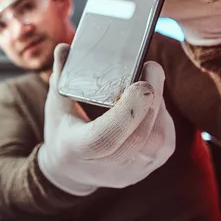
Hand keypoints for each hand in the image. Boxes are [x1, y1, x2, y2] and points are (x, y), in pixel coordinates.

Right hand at [37, 44, 175, 195]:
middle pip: (139, 137)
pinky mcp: (146, 171)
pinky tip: (154, 101)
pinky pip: (165, 143)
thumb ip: (62, 76)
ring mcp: (128, 173)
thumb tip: (65, 48)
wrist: (72, 170)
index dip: (127, 113)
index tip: (141, 83)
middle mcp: (105, 168)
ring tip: (152, 82)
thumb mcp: (56, 105)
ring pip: (158, 141)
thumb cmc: (63, 131)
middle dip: (152, 100)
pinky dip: (163, 118)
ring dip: (159, 107)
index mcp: (76, 149)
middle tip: (152, 68)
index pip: (105, 138)